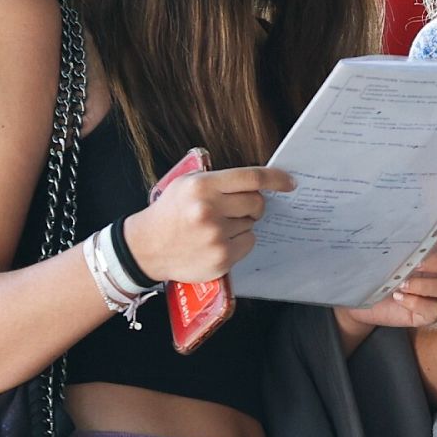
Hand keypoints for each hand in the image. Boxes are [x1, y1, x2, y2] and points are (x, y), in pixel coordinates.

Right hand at [123, 165, 292, 282]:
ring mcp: (216, 236)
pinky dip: (239, 242)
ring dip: (242, 224)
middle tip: (234, 209)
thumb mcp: (187, 184)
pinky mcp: (221, 258)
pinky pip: (248, 243)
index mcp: (202, 186)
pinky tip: (218, 242)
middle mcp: (209, 210)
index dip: (276, 179)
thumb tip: (260, 183)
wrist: (146, 247)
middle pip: (256, 202)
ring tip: (216, 227)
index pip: (251, 178)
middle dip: (252, 205)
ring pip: (252, 224)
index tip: (290, 182)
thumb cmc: (171, 212)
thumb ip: (220, 181)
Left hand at [340, 225, 436, 328]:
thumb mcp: (386, 244)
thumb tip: (403, 214)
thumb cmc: (375, 264)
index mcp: (436, 246)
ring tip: (401, 284)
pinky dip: (417, 304)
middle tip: (417, 265)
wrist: (359, 293)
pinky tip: (399, 298)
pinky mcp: (428, 313)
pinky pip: (436, 310)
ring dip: (426, 286)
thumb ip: (402, 233)